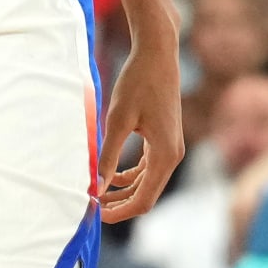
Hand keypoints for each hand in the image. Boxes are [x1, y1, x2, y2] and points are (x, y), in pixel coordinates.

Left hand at [97, 28, 184, 222]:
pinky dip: (133, 175)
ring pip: (149, 181)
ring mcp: (171, 147)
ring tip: (99, 192)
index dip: (120, 212)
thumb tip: (98, 187)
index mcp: (165, 156)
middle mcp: (173, 155)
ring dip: (125, 189)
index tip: (97, 214)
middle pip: (147, 194)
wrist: (157, 53)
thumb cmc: (138, 82)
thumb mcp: (118, 119)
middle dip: (121, 203)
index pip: (144, 200)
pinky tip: (113, 174)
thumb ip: (109, 155)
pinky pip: (150, 166)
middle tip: (94, 206)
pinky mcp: (166, 137)